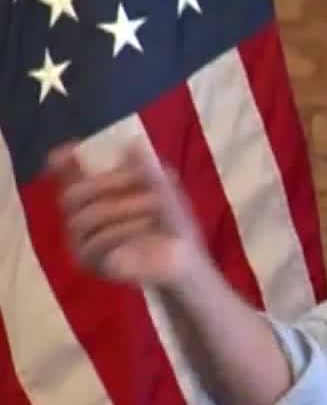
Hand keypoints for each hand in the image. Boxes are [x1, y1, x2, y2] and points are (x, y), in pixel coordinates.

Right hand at [50, 140, 207, 286]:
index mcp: (95, 194)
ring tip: (154, 202)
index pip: (67, 176)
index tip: (71, 150)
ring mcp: (81, 241)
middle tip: (137, 176)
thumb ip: (148, 170)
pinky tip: (147, 223)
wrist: (186, 257)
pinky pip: (94, 243)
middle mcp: (81, 215)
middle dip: (104, 182)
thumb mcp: (165, 191)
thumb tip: (133, 143)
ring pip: (82, 219)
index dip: (63, 162)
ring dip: (122, 206)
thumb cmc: (171, 222)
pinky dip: (121, 230)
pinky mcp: (90, 262)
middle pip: (72, 195)